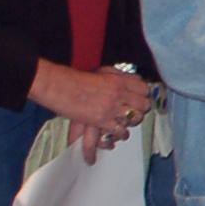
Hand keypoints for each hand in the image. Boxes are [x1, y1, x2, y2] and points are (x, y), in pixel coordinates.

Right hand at [28, 61, 156, 160]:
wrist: (61, 87)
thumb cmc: (79, 79)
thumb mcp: (103, 72)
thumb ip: (120, 76)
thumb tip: (136, 80)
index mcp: (119, 80)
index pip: (143, 89)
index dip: (143, 95)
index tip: (141, 98)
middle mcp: (119, 93)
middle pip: (143, 105)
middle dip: (141, 110)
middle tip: (135, 112)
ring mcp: (111, 108)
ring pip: (134, 119)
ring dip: (131, 122)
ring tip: (126, 123)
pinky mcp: (102, 121)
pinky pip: (120, 130)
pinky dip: (120, 133)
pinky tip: (117, 133)